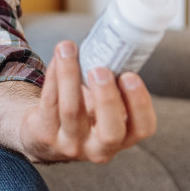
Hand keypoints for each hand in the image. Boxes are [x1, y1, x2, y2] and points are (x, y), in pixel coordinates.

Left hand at [0, 41, 157, 163]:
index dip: (139, 104)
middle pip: (110, 132)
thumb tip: (114, 42)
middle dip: (107, 98)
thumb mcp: (106, 107)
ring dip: (70, 75)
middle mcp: (100, 148)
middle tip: (100, 69)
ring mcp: (71, 144)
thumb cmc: (86, 113)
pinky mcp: (46, 135)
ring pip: (72, 111)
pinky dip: (53, 75)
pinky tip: (58, 56)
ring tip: (68, 49)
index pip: (143, 128)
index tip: (129, 75)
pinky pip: (50, 101)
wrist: (47, 135)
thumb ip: (114, 85)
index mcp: (123, 137)